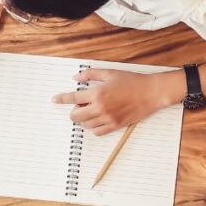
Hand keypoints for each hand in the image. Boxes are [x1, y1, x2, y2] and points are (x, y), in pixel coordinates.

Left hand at [51, 68, 185, 134]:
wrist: (151, 92)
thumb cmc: (132, 81)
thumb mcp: (110, 73)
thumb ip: (91, 74)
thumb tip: (75, 77)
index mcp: (98, 93)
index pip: (73, 98)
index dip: (61, 99)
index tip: (54, 99)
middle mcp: (100, 108)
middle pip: (76, 116)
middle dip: (74, 111)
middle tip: (80, 106)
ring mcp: (108, 118)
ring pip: (85, 125)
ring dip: (84, 119)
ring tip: (91, 111)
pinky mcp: (115, 125)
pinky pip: (97, 132)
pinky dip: (93, 127)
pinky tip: (97, 119)